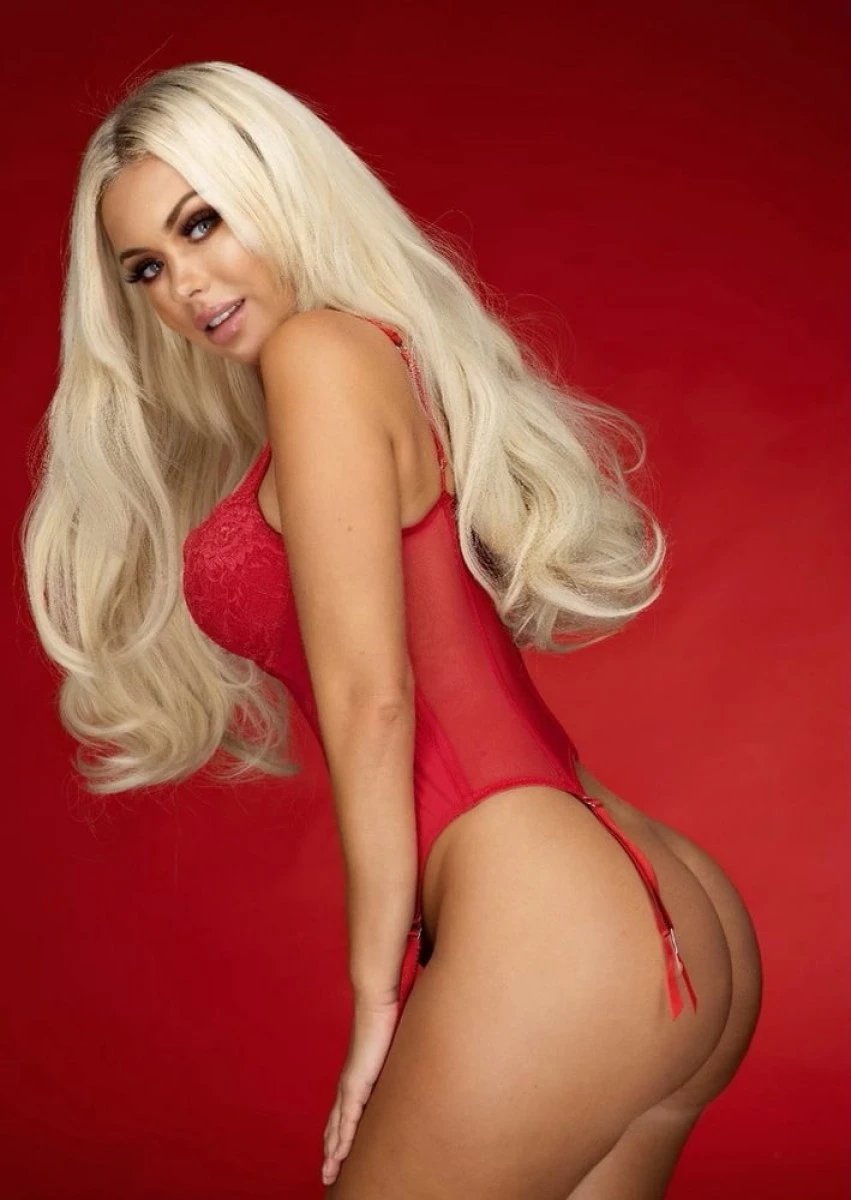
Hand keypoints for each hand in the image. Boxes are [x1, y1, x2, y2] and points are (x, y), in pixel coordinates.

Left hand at [321, 997, 400, 1186]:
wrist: (375, 1008)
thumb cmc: (384, 1024)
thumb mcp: (390, 1054)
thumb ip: (392, 1067)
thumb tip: (406, 1071)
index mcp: (354, 1080)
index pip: (342, 1115)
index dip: (337, 1136)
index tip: (335, 1155)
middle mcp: (347, 1086)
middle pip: (334, 1127)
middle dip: (331, 1152)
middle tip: (327, 1176)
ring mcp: (349, 1087)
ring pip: (337, 1128)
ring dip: (333, 1153)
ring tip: (329, 1174)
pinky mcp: (355, 1085)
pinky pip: (347, 1119)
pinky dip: (342, 1139)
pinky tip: (339, 1155)